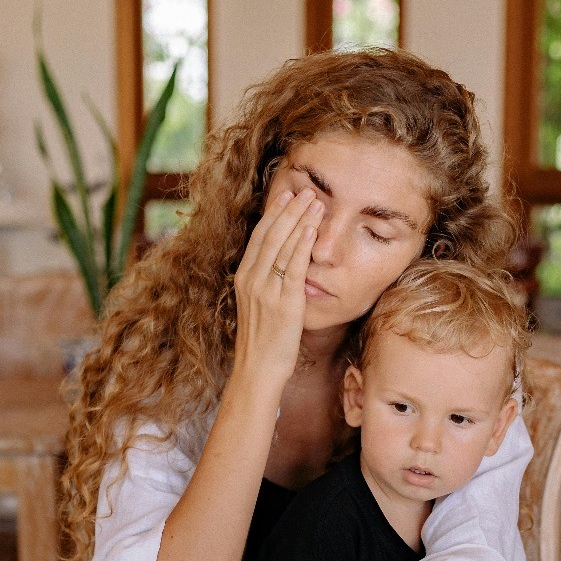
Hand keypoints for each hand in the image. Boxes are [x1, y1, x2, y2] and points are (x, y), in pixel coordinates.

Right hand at [233, 188, 323, 385]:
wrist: (258, 369)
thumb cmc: (262, 342)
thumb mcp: (257, 307)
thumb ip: (266, 284)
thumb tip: (280, 267)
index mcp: (244, 278)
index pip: (259, 237)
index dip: (273, 214)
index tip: (286, 196)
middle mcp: (252, 279)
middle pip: (271, 234)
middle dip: (290, 210)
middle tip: (306, 191)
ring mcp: (266, 290)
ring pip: (283, 245)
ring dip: (300, 220)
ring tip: (316, 202)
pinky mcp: (284, 302)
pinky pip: (294, 266)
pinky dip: (302, 244)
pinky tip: (312, 229)